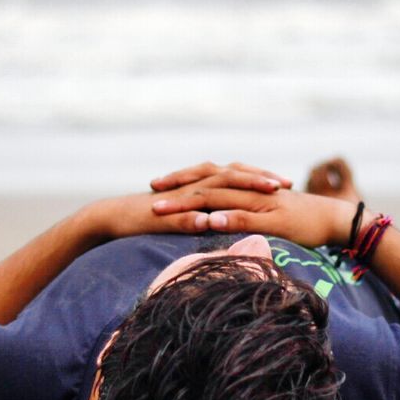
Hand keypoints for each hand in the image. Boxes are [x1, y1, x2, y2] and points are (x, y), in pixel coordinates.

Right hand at [81, 166, 296, 240]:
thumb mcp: (185, 221)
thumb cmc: (150, 222)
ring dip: (240, 187)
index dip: (260, 179)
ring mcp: (178, 197)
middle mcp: (193, 186)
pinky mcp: (162, 212)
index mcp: (200, 187)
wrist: (113, 217)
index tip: (286, 185)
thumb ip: (205, 219)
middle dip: (259, 178)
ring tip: (266, 193)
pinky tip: (214, 222)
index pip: (235, 177)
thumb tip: (227, 224)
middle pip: (231, 175)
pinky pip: (182, 213)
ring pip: (213, 188)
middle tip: (285, 184)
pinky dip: (198, 217)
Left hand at [150, 187, 355, 248]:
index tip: (155, 189)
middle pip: (205, 183)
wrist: (332, 218)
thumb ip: (240, 213)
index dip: (180, 181)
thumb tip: (215, 219)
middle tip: (149, 195)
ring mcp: (259, 200)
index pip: (206, 179)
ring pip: (218, 197)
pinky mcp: (272, 216)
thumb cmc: (297, 221)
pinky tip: (206, 222)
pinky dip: (225, 217)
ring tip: (164, 210)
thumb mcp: (263, 216)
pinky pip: (245, 215)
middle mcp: (247, 187)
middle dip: (175, 189)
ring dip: (189, 203)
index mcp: (244, 185)